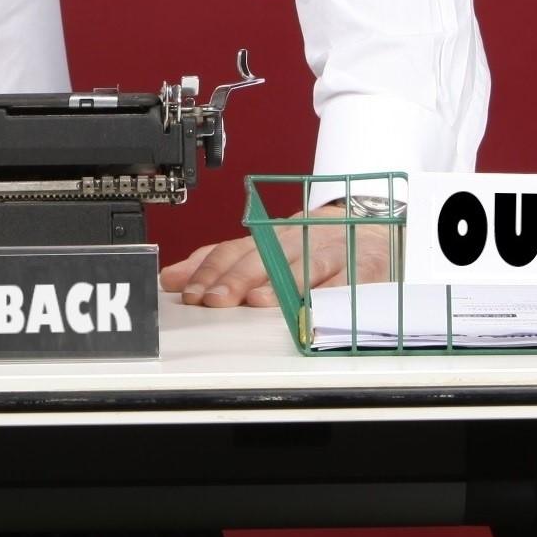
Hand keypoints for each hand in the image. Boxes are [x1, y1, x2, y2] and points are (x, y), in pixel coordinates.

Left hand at [160, 203, 396, 307]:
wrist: (366, 229)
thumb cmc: (306, 245)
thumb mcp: (259, 249)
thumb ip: (215, 264)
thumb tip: (170, 278)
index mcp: (266, 237)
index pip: (232, 250)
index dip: (209, 270)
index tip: (189, 293)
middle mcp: (294, 240)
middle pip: (262, 257)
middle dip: (235, 279)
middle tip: (215, 300)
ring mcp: (328, 252)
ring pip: (300, 266)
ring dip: (277, 284)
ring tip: (255, 301)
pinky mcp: (359, 268)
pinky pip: (342, 281)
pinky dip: (326, 295)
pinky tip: (309, 308)